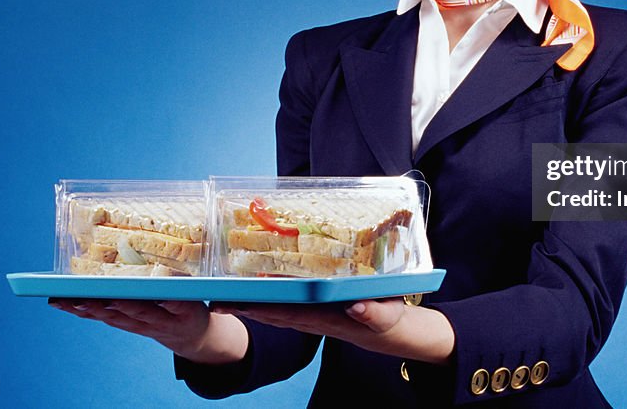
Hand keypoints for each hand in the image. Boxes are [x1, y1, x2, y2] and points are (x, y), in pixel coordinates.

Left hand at [48, 299, 247, 363]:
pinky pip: (107, 320)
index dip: (159, 298)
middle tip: (92, 296)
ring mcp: (145, 327)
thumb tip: (168, 261)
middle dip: (113, 304)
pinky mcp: (132, 327)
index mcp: (185, 310)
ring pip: (116, 318)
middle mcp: (162, 321)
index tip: (147, 291)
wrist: (193, 338)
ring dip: (91, 309)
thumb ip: (185, 282)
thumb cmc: (194, 306)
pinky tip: (66, 304)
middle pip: (136, 312)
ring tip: (67, 299)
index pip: (173, 303)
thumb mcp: (201, 296)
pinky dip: (86, 312)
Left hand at [211, 298, 453, 364]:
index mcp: (331, 320)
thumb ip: (376, 313)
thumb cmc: (401, 329)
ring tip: (232, 291)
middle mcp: (321, 319)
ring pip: (284, 309)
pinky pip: (298, 303)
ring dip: (258, 302)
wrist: (411, 338)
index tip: (234, 300)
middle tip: (216, 296)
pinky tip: (270, 287)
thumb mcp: (392, 321)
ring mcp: (323, 315)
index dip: (261, 306)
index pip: (288, 313)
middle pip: (277, 312)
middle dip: (247, 305)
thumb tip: (356, 304)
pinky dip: (280, 295)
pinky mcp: (329, 309)